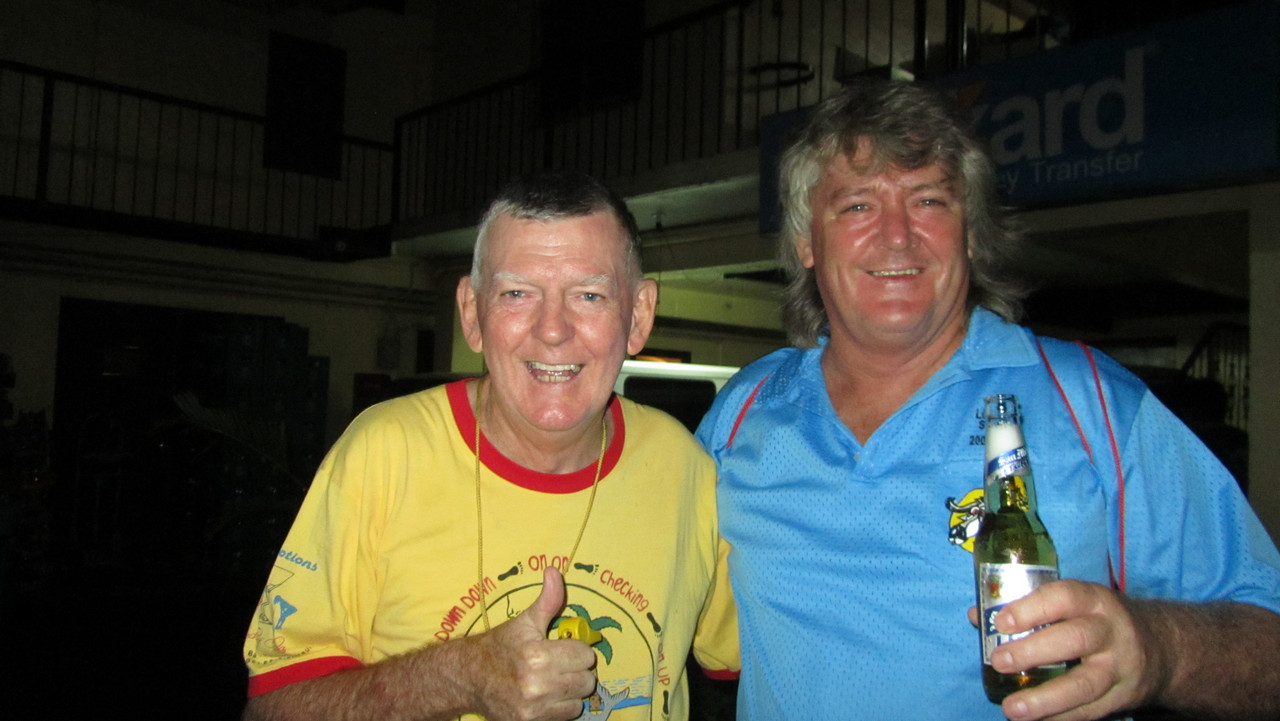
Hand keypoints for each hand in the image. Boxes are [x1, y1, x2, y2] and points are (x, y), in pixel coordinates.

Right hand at [471, 567, 597, 720]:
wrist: (469, 678)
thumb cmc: (500, 647)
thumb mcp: (524, 622)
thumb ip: (547, 601)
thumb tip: (554, 572)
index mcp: (537, 656)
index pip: (585, 655)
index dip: (577, 650)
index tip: (564, 648)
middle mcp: (536, 685)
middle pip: (587, 679)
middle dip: (577, 670)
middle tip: (561, 665)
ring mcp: (533, 708)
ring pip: (579, 699)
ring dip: (572, 691)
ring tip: (555, 680)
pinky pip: (567, 716)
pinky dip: (562, 707)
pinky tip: (548, 696)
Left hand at [968, 579, 1163, 720]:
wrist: (1160, 647)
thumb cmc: (1098, 620)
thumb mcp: (1073, 603)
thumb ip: (1027, 607)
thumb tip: (977, 616)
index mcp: (1093, 600)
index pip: (1064, 597)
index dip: (1032, 608)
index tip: (1002, 621)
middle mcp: (1110, 631)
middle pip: (1075, 640)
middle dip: (1034, 652)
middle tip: (1000, 661)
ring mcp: (1120, 667)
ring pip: (1084, 684)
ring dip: (1045, 700)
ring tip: (1011, 710)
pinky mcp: (1123, 697)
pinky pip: (1090, 711)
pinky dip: (1060, 718)